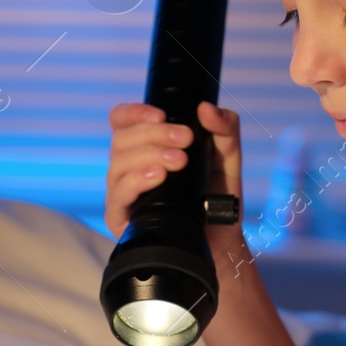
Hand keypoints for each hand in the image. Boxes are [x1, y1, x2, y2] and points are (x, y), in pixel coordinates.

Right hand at [104, 100, 242, 245]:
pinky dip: (137, 181)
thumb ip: (225, 127)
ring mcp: (122, 192)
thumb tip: (205, 108)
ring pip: (118, 163)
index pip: (121, 121)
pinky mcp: (120, 217)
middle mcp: (127, 167)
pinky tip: (158, 176)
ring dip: (149, 155)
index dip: (134, 113)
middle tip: (186, 138)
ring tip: (179, 161)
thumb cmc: (217, 195)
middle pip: (121, 139)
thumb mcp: (228, 156)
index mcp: (144, 146)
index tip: (162, 115)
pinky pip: (118, 194)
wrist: (221, 236)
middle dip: (154, 134)